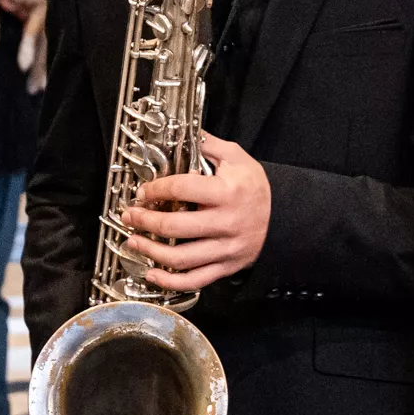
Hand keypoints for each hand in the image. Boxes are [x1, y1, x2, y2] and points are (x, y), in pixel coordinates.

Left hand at [119, 134, 271, 291]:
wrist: (284, 216)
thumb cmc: (255, 186)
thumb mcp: (237, 158)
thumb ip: (208, 146)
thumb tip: (184, 133)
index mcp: (227, 192)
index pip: (182, 189)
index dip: (156, 190)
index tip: (143, 191)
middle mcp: (226, 222)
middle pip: (175, 226)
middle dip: (145, 221)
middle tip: (129, 215)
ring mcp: (226, 248)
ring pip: (181, 258)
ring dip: (150, 251)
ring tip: (133, 241)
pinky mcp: (226, 266)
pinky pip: (195, 280)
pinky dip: (170, 281)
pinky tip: (152, 273)